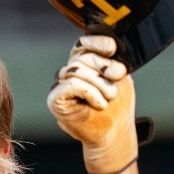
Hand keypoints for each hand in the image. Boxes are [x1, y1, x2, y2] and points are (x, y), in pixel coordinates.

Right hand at [47, 35, 136, 173]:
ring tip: (110, 97)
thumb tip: (109, 45)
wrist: (113, 132)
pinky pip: (70, 85)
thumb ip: (111, 60)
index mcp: (82, 65)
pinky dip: (89, 92)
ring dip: (99, 83)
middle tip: (119, 75)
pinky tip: (99, 104)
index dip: (95, 42)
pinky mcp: (54, 100)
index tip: (112, 48)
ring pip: (76, 71)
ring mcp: (59, 86)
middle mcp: (68, 73)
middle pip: (81, 57)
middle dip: (103, 65)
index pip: (82, 44)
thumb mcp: (118, 78)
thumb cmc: (117, 106)